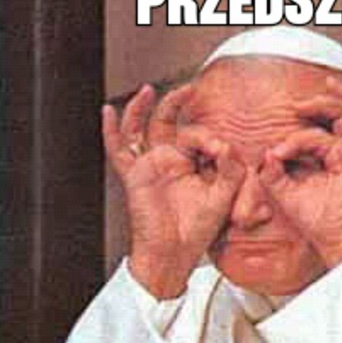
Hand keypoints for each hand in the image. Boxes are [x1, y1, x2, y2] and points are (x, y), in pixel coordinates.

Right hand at [103, 84, 244, 297]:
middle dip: (179, 106)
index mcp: (192, 165)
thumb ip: (230, 170)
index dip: (211, 138)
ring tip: (151, 89)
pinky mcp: (134, 174)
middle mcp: (169, 161)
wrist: (175, 253)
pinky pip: (118, 148)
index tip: (223, 152)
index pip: (199, 136)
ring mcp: (150, 165)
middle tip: (192, 89)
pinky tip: (109, 111)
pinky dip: (112, 130)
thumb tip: (227, 146)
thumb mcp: (224, 196)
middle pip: (170, 124)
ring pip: (142, 128)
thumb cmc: (198, 231)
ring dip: (144, 108)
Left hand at [260, 78, 341, 267]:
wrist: (334, 239)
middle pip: (331, 120)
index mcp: (326, 161)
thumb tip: (266, 155)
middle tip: (297, 105)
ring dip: (336, 100)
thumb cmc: (316, 222)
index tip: (274, 157)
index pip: (309, 137)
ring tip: (325, 85)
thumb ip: (272, 174)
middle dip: (315, 107)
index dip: (290, 142)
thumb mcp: (285, 194)